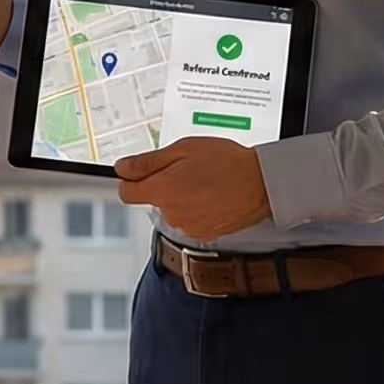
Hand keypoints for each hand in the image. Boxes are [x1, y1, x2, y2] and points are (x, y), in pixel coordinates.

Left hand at [116, 138, 272, 239]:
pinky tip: (212, 196)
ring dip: (182, 197)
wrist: (261, 184)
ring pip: (172, 210)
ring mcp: (187, 226)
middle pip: (152, 199)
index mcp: (161, 190)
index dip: (132, 179)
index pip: (126, 193)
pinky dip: (197, 209)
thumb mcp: (183, 149)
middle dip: (163, 184)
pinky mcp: (202, 234)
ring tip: (205, 181)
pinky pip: (189, 220)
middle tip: (187, 169)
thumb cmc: (226, 162)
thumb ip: (147, 162)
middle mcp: (170, 212)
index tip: (142, 171)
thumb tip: (122, 168)